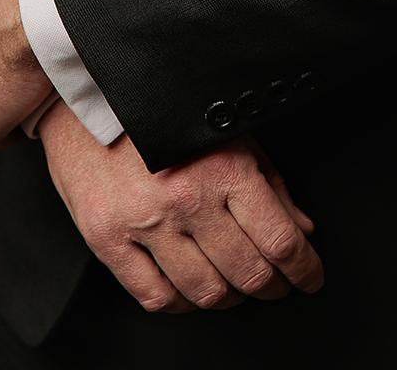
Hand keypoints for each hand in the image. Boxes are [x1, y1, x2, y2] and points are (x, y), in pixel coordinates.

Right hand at [37, 100, 323, 313]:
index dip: (305, 268)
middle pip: (248, 273)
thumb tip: (302, 229)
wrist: (86, 92)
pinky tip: (189, 289)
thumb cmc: (163, 106)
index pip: (280, 240)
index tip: (310, 276)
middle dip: (273, 286)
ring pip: (205, 293)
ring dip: (229, 298)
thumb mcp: (229, 131)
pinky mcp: (108, 238)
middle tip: (277, 283)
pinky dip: (181, 303)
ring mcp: (145, 222)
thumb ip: (269, 183)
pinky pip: (155, 297)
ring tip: (234, 285)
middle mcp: (187, 199)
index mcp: (225, 167)